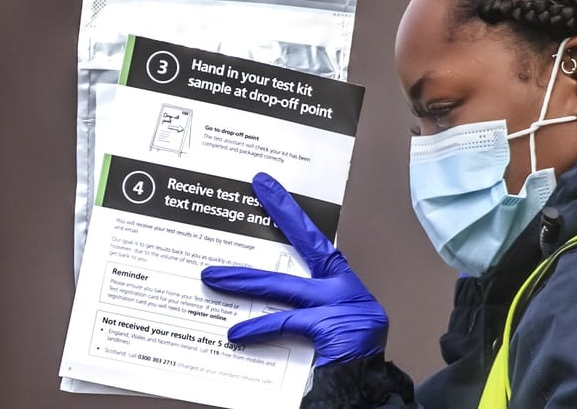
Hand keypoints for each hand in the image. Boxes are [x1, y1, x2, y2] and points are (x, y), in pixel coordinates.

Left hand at [201, 172, 387, 366]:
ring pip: (282, 286)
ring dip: (243, 281)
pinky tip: (234, 334)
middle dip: (280, 215)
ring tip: (212, 277)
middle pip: (306, 245)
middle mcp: (342, 289)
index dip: (290, 213)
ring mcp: (337, 306)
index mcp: (342, 283)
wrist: (363, 387)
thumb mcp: (327, 324)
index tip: (269, 188)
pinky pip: (283, 323)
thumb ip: (299, 306)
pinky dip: (256, 329)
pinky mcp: (328, 327)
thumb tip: (254, 301)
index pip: (313, 240)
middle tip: (257, 190)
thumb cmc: (345, 359)